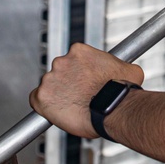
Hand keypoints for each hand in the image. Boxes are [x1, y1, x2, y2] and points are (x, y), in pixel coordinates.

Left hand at [30, 43, 144, 138]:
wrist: (114, 107)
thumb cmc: (121, 90)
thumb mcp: (128, 69)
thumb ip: (120, 66)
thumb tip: (127, 71)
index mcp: (78, 51)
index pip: (72, 60)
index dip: (78, 74)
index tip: (83, 82)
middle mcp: (61, 61)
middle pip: (59, 72)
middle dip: (68, 83)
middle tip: (80, 95)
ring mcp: (50, 79)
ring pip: (49, 86)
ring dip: (58, 95)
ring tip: (74, 106)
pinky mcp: (42, 97)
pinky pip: (36, 101)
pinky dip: (44, 106)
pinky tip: (56, 112)